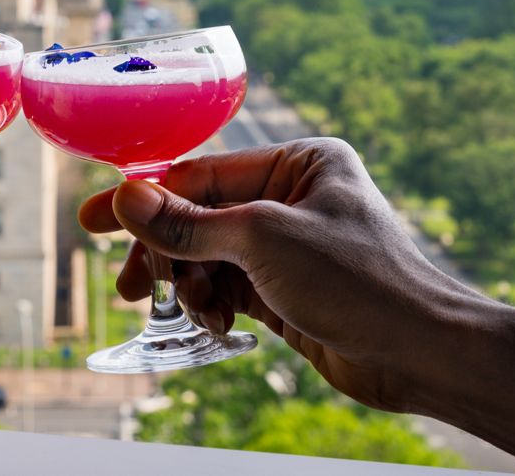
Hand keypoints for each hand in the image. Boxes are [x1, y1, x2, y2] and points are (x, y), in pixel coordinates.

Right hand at [79, 138, 482, 413]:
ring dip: (190, 284)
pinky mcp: (287, 290)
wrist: (421, 353)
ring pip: (208, 256)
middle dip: (165, 252)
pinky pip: (226, 288)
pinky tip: (216, 324)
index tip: (92, 218)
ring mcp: (289, 246)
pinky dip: (211, 305)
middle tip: (126, 286)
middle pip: (199, 216)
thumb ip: (189, 222)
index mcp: (301, 161)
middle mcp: (294, 196)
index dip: (145, 197)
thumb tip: (126, 198)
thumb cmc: (362, 281)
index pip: (204, 173)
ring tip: (193, 309)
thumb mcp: (264, 242)